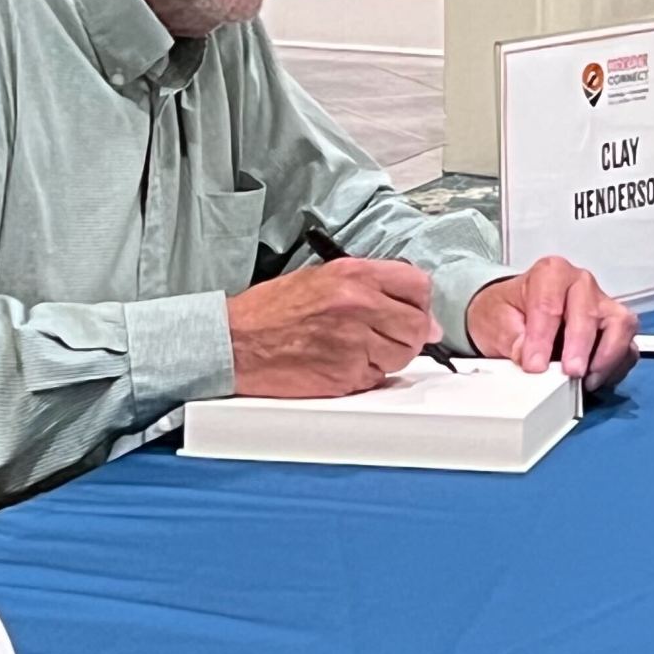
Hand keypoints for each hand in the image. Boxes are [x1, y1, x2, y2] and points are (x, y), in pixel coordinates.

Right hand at [227, 257, 438, 396]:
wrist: (234, 342)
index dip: (419, 302)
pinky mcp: (345, 375)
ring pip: (401, 355)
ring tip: (358, 349)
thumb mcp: (322, 278)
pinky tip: (342, 364)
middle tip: (389, 337)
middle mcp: (359, 305)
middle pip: (417, 325)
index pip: (418, 285)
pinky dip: (367, 376)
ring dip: (389, 357)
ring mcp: (354, 342)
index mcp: (355, 275)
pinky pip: (377, 378)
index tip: (413, 311)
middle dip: (409, 334)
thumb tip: (413, 310)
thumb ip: (371, 288)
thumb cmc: (272, 311)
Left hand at [466, 257, 638, 389]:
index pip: (550, 304)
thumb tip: (527, 355)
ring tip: (586, 379)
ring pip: (621, 324)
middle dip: (580, 346)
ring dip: (607, 355)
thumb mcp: (495, 321)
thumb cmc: (507, 313)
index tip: (534, 365)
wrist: (513, 316)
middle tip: (569, 373)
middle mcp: (581, 284)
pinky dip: (616, 367)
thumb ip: (510, 337)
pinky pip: (628, 347)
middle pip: (589, 312)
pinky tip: (595, 380)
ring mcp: (603, 305)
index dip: (542, 338)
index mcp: (550, 274)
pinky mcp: (615, 330)